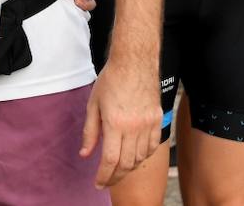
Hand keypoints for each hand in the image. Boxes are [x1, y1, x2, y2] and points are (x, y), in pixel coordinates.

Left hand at [81, 56, 161, 187]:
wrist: (134, 61)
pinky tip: (135, 156)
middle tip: (107, 180)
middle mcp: (134, 127)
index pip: (110, 160)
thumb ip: (89, 132)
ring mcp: (148, 124)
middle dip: (116, 177)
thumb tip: (85, 153)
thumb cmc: (112, 79)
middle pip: (127, 164)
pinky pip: (153, 146)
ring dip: (130, 168)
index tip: (98, 182)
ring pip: (141, 157)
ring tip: (119, 169)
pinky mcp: (158, 119)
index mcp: (115, 123)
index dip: (103, 176)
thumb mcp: (93, 104)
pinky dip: (143, 155)